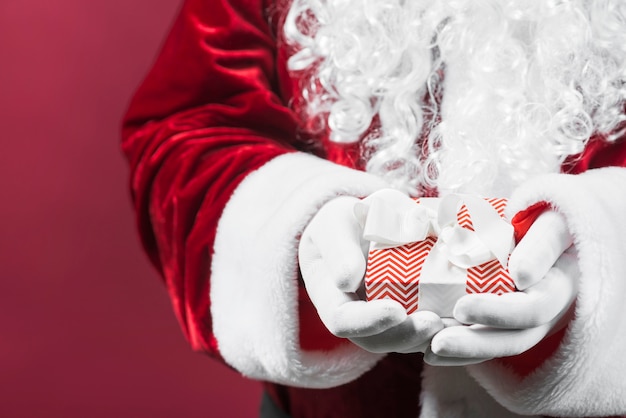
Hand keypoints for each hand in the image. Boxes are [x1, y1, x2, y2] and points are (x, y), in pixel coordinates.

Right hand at [299, 195, 443, 352]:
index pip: (342, 320)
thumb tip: (348, 280)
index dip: (368, 321)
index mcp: (330, 297)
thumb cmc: (345, 222)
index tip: (396, 310)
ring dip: (430, 338)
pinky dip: (447, 329)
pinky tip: (469, 318)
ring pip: (405, 341)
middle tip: (434, 323)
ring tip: (457, 324)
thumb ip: (339, 248)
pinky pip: (426, 330)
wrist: (363, 225)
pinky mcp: (410, 315)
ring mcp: (384, 320)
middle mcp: (356, 317)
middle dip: (406, 335)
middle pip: (376, 340)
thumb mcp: (335, 224)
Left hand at [425, 210, 578, 365]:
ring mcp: (526, 322)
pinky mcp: (505, 324)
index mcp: (558, 287)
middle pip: (514, 339)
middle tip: (438, 341)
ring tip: (429, 350)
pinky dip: (459, 352)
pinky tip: (429, 352)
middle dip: (474, 342)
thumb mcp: (553, 223)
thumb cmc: (548, 220)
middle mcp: (545, 313)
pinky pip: (484, 343)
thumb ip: (541, 245)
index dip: (498, 312)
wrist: (545, 229)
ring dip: (463, 352)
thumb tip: (520, 276)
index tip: (462, 307)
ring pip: (497, 346)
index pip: (533, 308)